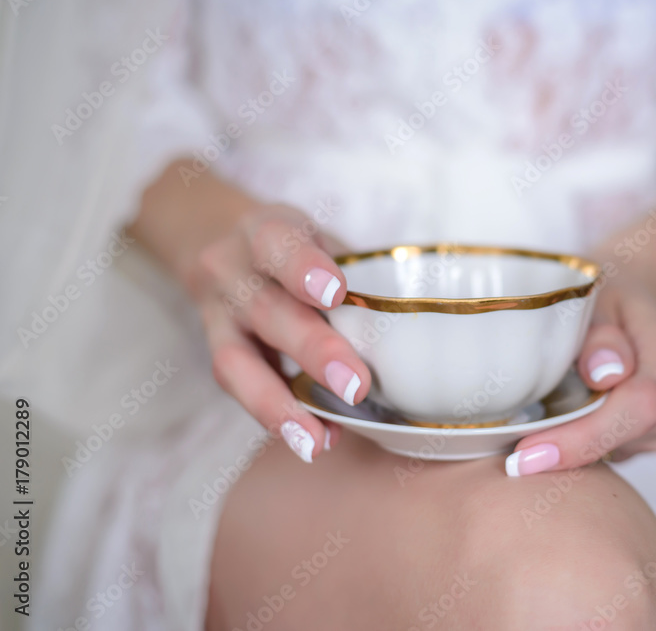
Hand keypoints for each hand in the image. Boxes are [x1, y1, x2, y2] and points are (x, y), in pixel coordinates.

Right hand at [191, 203, 370, 461]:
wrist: (219, 243)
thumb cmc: (294, 248)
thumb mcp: (319, 238)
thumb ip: (354, 274)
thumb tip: (422, 335)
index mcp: (266, 230)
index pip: (277, 242)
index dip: (303, 268)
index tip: (335, 293)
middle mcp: (232, 270)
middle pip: (267, 310)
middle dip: (313, 350)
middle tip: (356, 386)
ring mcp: (217, 314)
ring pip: (236, 361)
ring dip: (279, 404)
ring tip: (316, 441)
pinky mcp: (215, 350)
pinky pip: (237, 388)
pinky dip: (277, 415)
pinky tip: (314, 438)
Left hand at [505, 278, 655, 475]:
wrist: (637, 305)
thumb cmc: (608, 297)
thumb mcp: (596, 295)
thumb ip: (599, 333)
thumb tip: (603, 374)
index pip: (640, 404)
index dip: (586, 435)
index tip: (529, 452)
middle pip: (627, 436)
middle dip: (568, 448)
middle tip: (513, 459)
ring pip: (619, 450)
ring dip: (575, 442)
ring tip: (543, 414)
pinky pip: (617, 453)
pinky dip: (586, 443)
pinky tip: (567, 420)